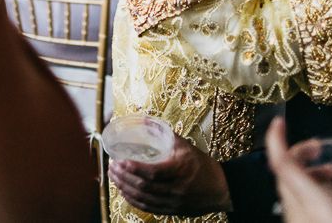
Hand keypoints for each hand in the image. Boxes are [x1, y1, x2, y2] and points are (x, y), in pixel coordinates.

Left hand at [108, 133, 231, 214]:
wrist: (219, 188)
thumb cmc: (201, 163)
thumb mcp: (185, 146)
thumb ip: (164, 134)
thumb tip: (144, 120)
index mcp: (180, 170)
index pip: (153, 172)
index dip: (134, 168)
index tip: (120, 160)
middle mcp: (175, 189)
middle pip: (144, 186)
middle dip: (124, 177)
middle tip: (112, 167)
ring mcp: (173, 202)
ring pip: (143, 199)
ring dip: (125, 188)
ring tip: (114, 177)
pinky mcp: (171, 210)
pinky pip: (148, 208)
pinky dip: (133, 200)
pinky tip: (124, 192)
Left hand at [266, 117, 331, 222]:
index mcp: (316, 204)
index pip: (282, 164)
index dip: (275, 140)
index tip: (279, 121)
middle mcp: (299, 212)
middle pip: (284, 171)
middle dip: (299, 153)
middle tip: (319, 149)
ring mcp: (295, 222)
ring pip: (286, 187)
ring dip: (303, 173)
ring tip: (329, 175)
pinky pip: (292, 203)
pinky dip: (304, 190)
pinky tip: (327, 196)